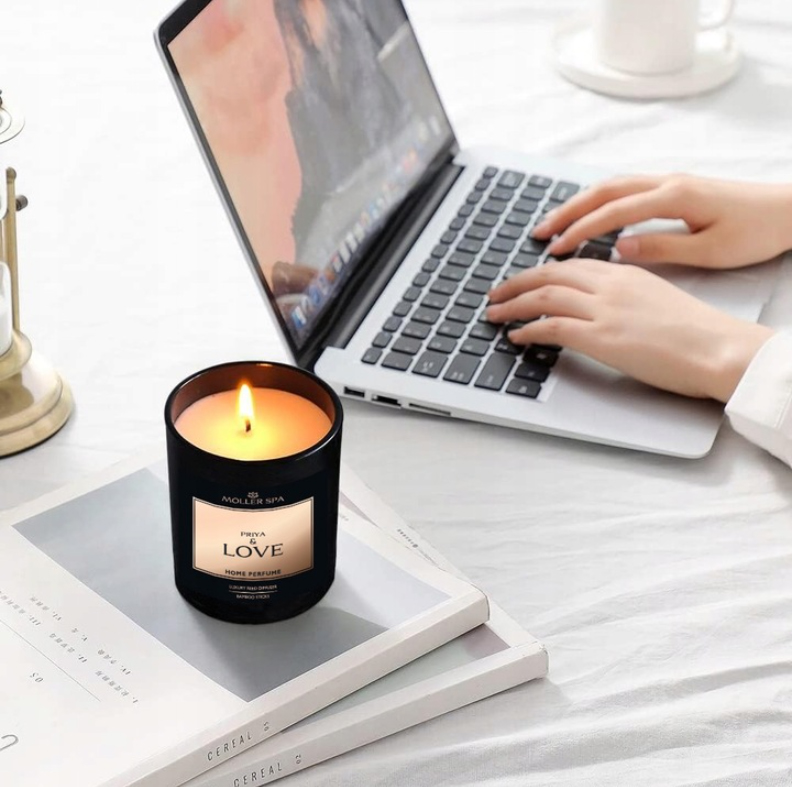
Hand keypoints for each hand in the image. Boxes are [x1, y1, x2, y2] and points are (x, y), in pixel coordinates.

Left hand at [487, 260, 774, 401]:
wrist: (717, 347)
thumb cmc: (694, 331)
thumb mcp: (654, 297)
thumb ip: (622, 295)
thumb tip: (598, 306)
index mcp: (622, 272)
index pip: (568, 265)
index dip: (537, 272)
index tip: (520, 280)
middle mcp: (608, 285)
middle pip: (547, 276)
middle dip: (514, 284)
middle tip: (494, 295)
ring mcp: (603, 310)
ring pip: (542, 298)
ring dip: (511, 306)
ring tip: (493, 315)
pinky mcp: (600, 337)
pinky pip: (551, 327)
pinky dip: (527, 330)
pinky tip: (515, 337)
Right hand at [532, 174, 791, 268]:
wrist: (790, 209)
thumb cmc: (755, 232)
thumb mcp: (710, 250)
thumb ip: (662, 248)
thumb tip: (619, 248)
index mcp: (674, 197)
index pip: (612, 212)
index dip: (579, 231)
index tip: (553, 250)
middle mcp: (666, 182)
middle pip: (603, 191)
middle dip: (566, 212)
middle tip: (538, 233)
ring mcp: (669, 181)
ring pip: (611, 185)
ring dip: (579, 203)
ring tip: (553, 224)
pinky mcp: (674, 187)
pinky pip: (625, 188)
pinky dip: (598, 201)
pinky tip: (588, 215)